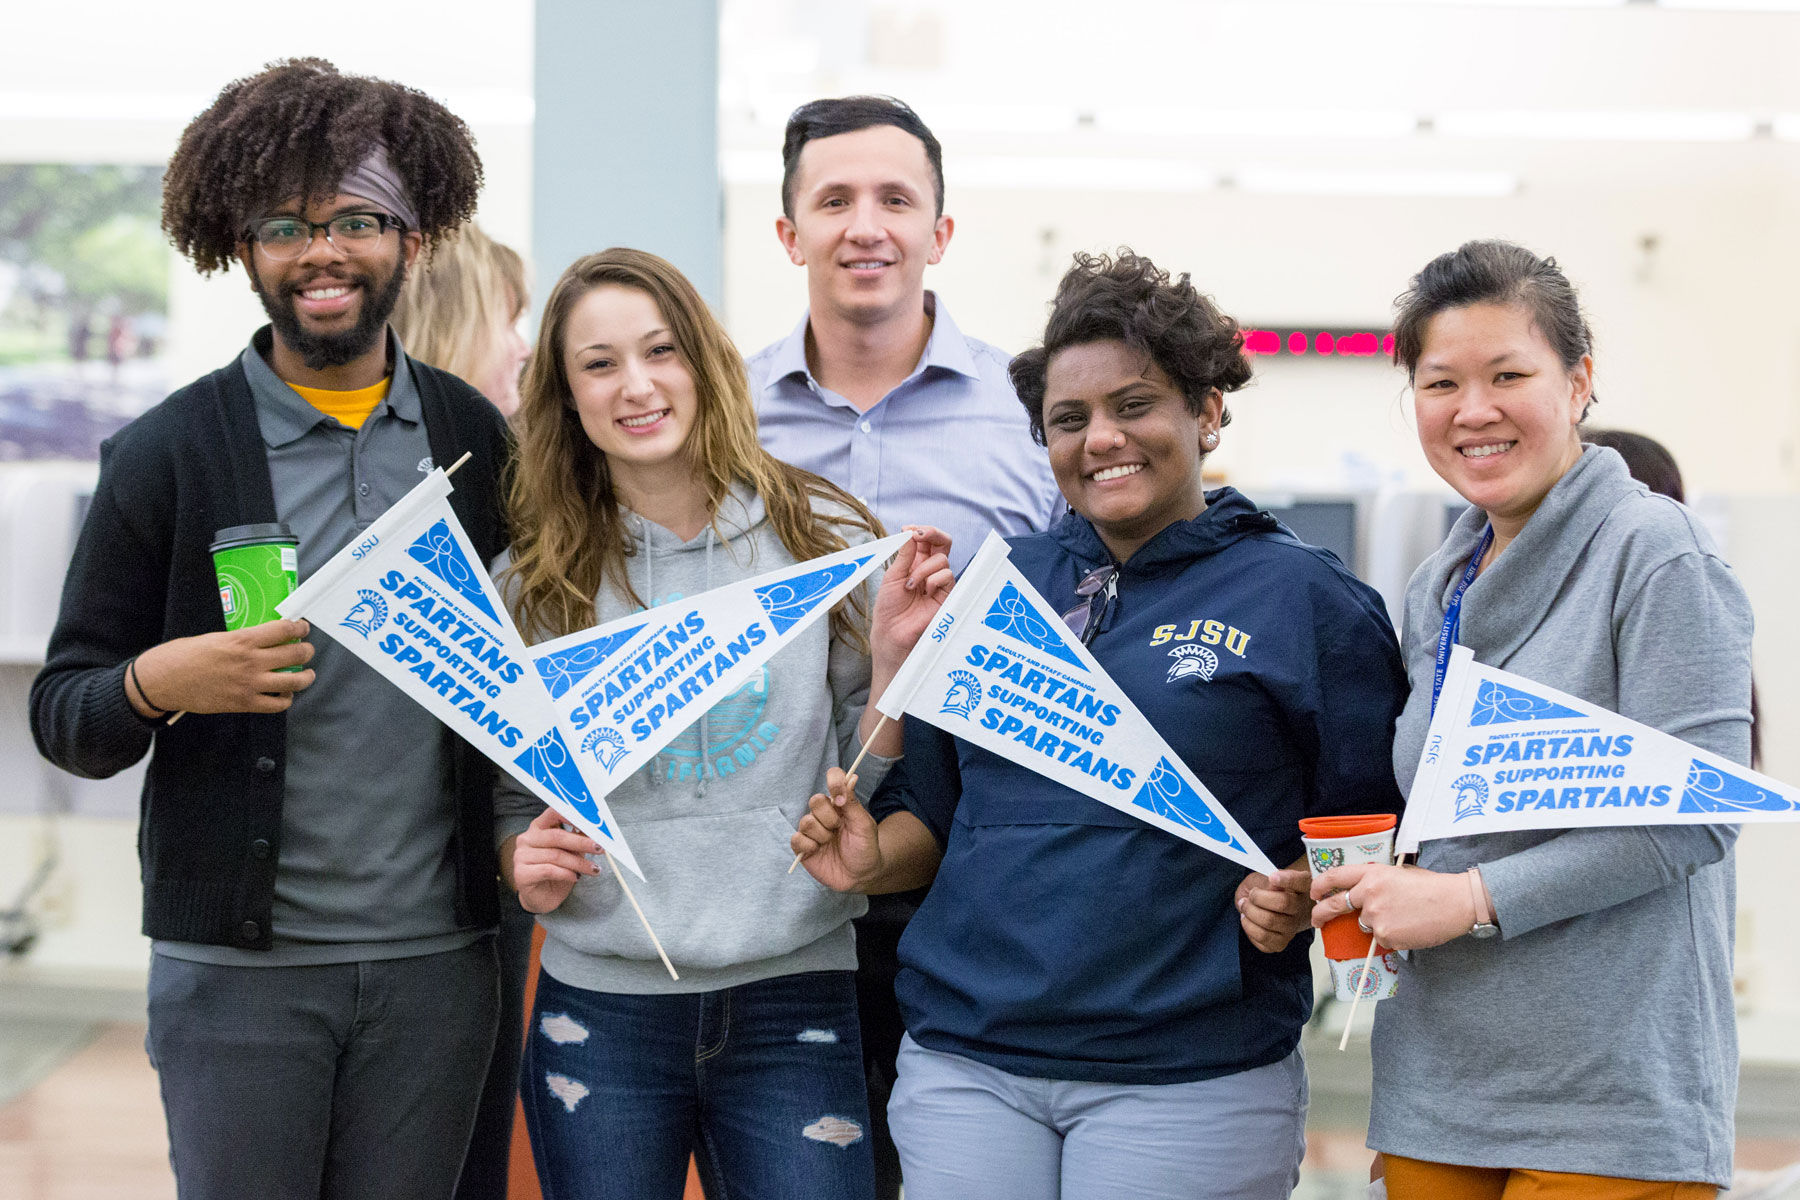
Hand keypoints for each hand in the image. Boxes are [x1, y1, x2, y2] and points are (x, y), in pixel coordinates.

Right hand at [131, 619, 314, 715]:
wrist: (162, 682)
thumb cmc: (183, 656)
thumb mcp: (215, 638)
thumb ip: (241, 639)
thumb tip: (263, 638)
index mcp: (241, 640)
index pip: (283, 631)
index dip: (300, 629)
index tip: (303, 629)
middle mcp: (250, 662)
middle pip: (295, 655)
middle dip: (307, 651)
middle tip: (307, 650)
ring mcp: (248, 685)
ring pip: (294, 681)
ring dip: (306, 677)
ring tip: (308, 674)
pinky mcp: (243, 704)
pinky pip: (277, 705)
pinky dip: (286, 699)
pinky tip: (285, 694)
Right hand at [502, 807, 603, 913]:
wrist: (542, 898)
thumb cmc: (557, 872)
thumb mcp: (571, 852)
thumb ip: (578, 838)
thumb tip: (596, 828)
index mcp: (538, 827)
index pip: (553, 813)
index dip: (572, 815)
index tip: (591, 821)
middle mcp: (527, 839)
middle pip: (556, 836)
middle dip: (581, 842)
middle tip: (599, 848)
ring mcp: (521, 856)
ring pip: (555, 855)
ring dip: (579, 863)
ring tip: (594, 869)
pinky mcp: (521, 873)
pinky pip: (549, 870)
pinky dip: (566, 874)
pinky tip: (576, 878)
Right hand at [790, 768, 879, 891]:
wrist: (861, 876)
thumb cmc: (865, 848)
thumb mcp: (864, 825)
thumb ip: (853, 802)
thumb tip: (851, 777)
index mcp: (839, 803)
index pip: (833, 779)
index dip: (834, 782)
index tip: (840, 799)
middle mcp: (823, 814)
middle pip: (815, 800)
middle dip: (829, 817)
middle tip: (839, 829)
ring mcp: (812, 830)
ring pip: (806, 821)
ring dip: (822, 835)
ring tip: (831, 843)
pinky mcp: (802, 847)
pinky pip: (796, 839)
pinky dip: (809, 846)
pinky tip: (818, 851)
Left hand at [869, 526, 954, 673]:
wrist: (893, 633)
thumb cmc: (890, 608)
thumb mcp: (893, 576)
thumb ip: (904, 554)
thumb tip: (910, 531)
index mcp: (914, 563)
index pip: (924, 540)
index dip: (919, 531)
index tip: (907, 529)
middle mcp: (929, 570)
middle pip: (941, 542)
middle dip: (932, 533)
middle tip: (919, 534)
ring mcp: (939, 582)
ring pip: (942, 559)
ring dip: (924, 569)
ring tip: (911, 586)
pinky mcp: (947, 594)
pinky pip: (947, 575)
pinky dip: (934, 580)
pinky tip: (925, 593)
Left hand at [1236, 857, 1313, 952]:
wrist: (1268, 907)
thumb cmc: (1267, 890)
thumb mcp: (1266, 876)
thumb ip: (1268, 879)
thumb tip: (1271, 884)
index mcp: (1302, 886)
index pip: (1301, 881)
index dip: (1287, 880)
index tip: (1272, 877)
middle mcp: (1302, 908)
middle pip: (1283, 903)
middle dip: (1258, 897)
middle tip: (1249, 895)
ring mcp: (1293, 927)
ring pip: (1270, 922)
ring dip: (1250, 913)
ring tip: (1245, 907)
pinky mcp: (1282, 943)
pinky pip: (1263, 939)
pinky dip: (1249, 928)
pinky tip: (1248, 920)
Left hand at [1310, 861, 1477, 951]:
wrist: (1455, 902)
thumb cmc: (1431, 887)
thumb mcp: (1399, 873)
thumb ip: (1375, 881)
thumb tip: (1361, 893)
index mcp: (1372, 873)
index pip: (1335, 877)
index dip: (1320, 886)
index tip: (1315, 893)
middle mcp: (1369, 893)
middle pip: (1335, 905)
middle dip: (1321, 914)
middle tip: (1318, 921)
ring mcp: (1376, 916)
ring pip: (1365, 925)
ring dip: (1377, 924)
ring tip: (1402, 917)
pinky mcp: (1386, 935)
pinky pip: (1381, 940)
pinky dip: (1392, 937)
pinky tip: (1409, 928)